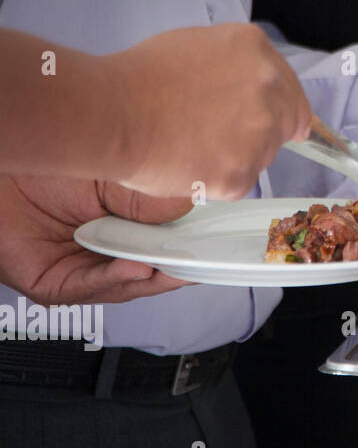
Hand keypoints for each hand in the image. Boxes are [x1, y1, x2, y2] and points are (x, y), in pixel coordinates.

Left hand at [0, 176, 191, 304]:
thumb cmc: (45, 160)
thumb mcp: (116, 171)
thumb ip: (154, 196)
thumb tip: (194, 210)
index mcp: (127, 217)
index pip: (170, 236)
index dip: (195, 243)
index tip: (222, 243)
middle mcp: (104, 244)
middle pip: (153, 264)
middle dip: (180, 265)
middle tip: (205, 260)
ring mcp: (78, 265)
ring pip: (125, 283)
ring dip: (152, 276)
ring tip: (171, 265)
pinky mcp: (50, 283)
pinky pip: (87, 287)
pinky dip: (114, 280)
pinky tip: (135, 267)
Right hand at [106, 24, 311, 200]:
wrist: (110, 113)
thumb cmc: (138, 79)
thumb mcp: (197, 45)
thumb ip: (237, 64)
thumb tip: (251, 84)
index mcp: (256, 52)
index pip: (293, 91)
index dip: (285, 111)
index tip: (286, 125)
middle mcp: (269, 90)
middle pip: (284, 125)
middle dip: (258, 134)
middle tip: (218, 138)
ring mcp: (259, 133)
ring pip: (261, 156)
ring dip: (235, 156)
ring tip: (190, 144)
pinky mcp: (241, 173)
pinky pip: (238, 182)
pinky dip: (216, 180)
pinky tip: (187, 161)